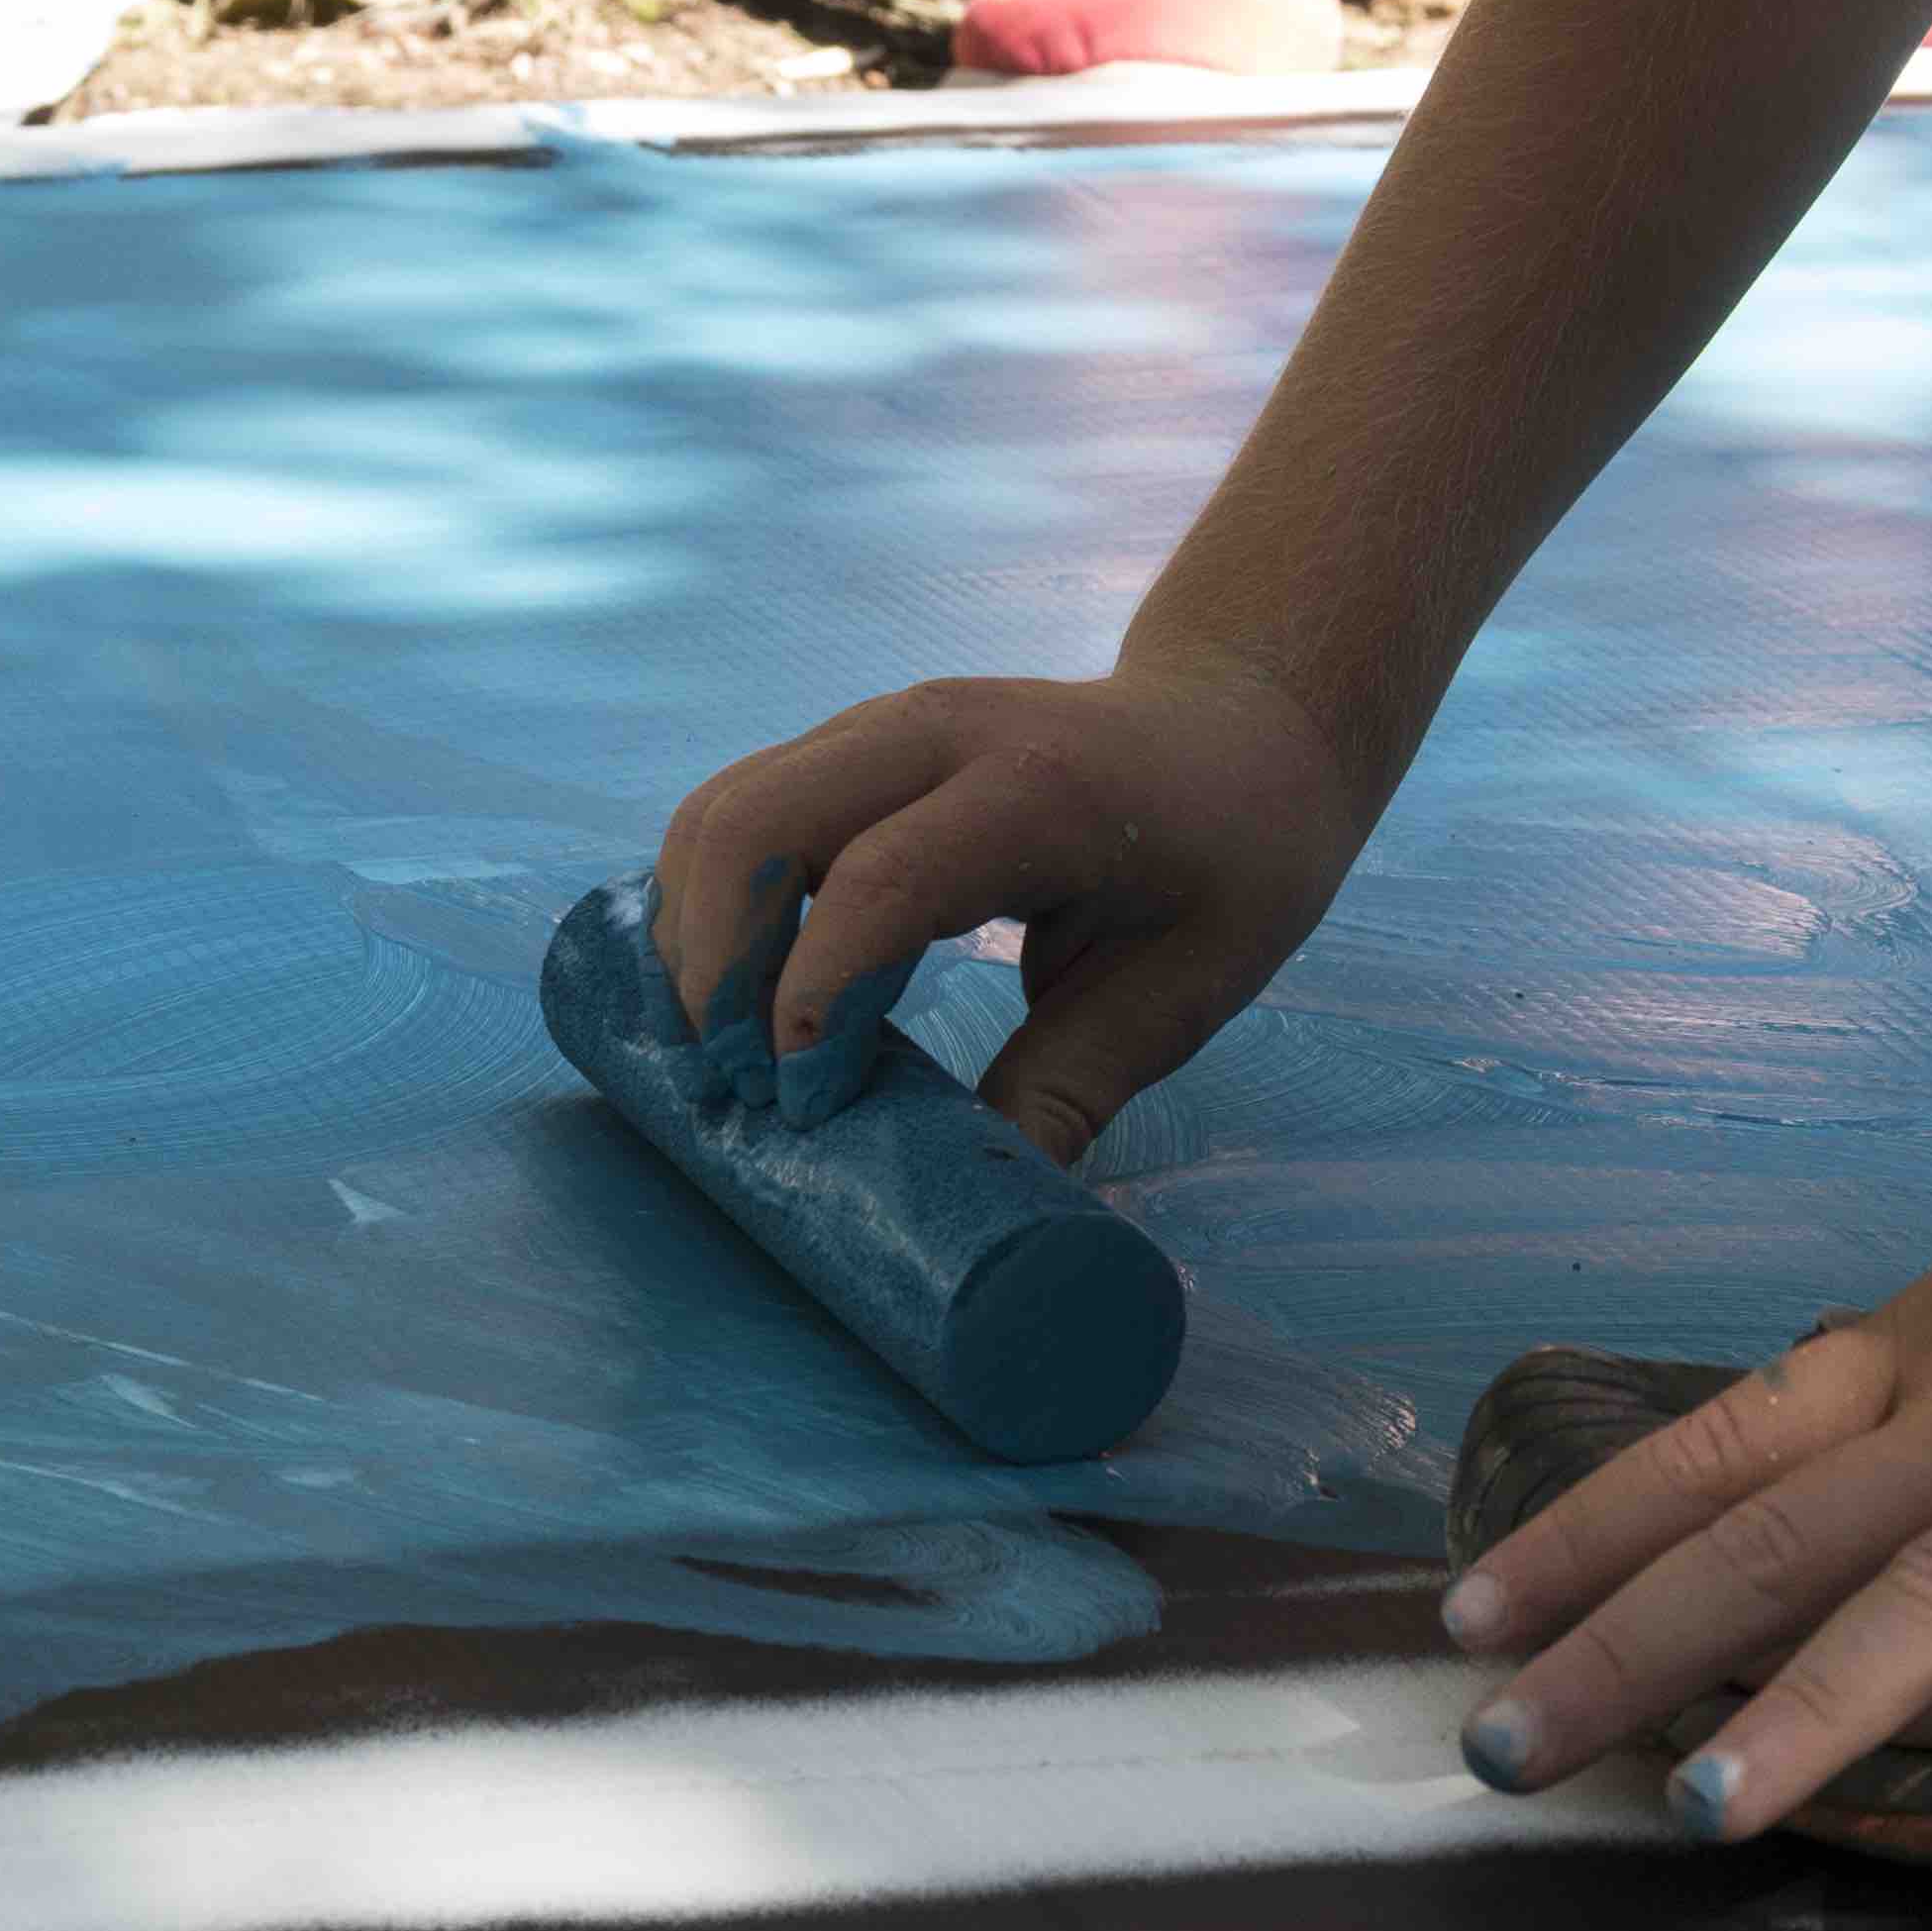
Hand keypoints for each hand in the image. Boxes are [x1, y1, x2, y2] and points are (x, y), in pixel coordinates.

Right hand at [648, 646, 1373, 1162]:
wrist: (1238, 727)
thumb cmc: (1230, 861)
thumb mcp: (1183, 990)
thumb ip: (1070, 1089)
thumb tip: (976, 1203)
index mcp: (1039, 788)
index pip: (877, 882)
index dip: (813, 1002)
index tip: (803, 1111)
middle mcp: (940, 732)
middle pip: (755, 824)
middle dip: (714, 969)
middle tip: (733, 1090)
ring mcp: (883, 728)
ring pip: (723, 811)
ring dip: (693, 938)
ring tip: (716, 1053)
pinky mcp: (850, 748)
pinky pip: (737, 812)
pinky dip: (708, 904)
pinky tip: (727, 995)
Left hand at [1437, 1004, 1931, 1860]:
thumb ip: (1922, 1414)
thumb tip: (1800, 1521)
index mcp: (1918, 1358)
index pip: (1711, 1455)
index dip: (1580, 1542)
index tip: (1459, 1623)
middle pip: (1775, 1538)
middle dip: (1625, 1654)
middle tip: (1498, 1755)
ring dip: (1813, 1708)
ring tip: (1700, 1814)